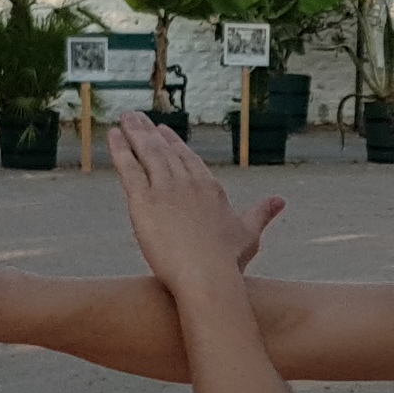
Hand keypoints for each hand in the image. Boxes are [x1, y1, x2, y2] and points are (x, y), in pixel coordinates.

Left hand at [106, 110, 265, 303]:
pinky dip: (120, 150)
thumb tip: (281, 201)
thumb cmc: (228, 262)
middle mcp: (187, 183)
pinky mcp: (143, 201)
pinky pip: (129, 169)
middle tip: (136, 117)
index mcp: (210, 188)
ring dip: (134, 133)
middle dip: (149, 132)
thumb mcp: (249, 234)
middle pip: (165, 151)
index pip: (188, 159)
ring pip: (147, 154)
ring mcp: (164, 189)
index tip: (162, 130)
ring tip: (124, 118)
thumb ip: (262, 213)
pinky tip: (113, 136)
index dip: (174, 144)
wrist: (207, 275)